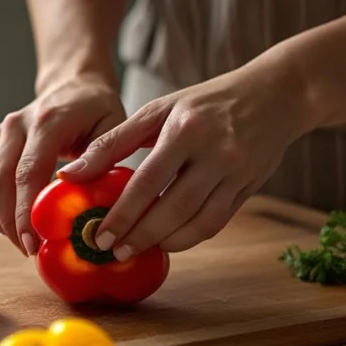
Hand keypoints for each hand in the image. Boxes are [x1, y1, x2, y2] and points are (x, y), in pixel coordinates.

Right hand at [0, 73, 125, 254]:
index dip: (26, 212)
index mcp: (46, 121)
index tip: (33, 243)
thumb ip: (99, 158)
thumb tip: (76, 192)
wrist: (73, 85)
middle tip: (29, 251)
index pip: (27, 172)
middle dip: (10, 223)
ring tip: (24, 243)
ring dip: (1, 220)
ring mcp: (0, 134)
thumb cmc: (97, 109)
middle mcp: (15, 125)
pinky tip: (16, 226)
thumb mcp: (113, 127)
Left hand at [59, 57, 314, 256]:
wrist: (276, 95)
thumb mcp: (158, 109)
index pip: (148, 181)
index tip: (99, 234)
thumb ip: (113, 142)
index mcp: (186, 129)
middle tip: (112, 251)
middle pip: (173, 207)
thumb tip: (70, 174)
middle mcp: (215, 153)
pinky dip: (189, 237)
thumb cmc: (205, 102)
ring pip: (198, 222)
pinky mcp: (249, 188)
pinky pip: (216, 223)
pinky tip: (166, 241)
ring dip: (164, 242)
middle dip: (140, 235)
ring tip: (135, 249)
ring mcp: (236, 173)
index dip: (122, 213)